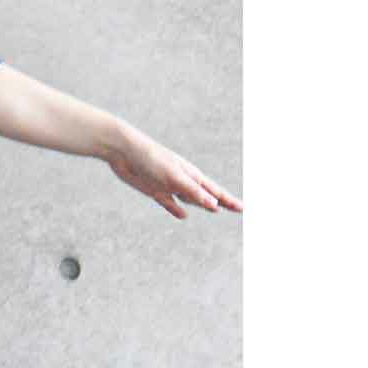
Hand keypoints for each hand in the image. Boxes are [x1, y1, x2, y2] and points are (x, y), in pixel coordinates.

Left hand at [104, 125, 242, 219]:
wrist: (125, 151)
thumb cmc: (151, 160)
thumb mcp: (174, 177)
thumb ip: (193, 191)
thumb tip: (214, 205)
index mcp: (192, 176)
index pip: (215, 192)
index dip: (229, 201)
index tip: (243, 209)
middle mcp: (183, 181)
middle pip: (207, 196)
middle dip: (222, 202)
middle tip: (237, 209)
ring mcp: (170, 186)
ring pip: (190, 199)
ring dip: (202, 205)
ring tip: (215, 210)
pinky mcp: (154, 190)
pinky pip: (170, 203)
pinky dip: (177, 209)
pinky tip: (183, 215)